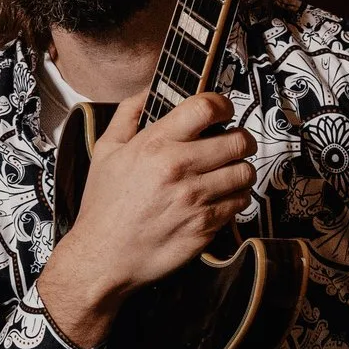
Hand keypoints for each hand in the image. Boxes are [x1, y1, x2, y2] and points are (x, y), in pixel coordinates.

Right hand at [39, 91, 256, 347]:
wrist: (103, 257)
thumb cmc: (104, 206)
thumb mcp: (104, 152)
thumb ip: (127, 115)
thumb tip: (147, 90)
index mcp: (154, 145)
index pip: (206, 107)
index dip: (223, 104)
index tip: (223, 110)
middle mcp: (178, 168)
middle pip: (239, 140)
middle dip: (239, 141)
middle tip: (231, 146)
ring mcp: (195, 199)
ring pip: (245, 173)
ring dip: (239, 172)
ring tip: (224, 175)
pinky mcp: (206, 226)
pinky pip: (239, 204)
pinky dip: (233, 200)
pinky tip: (215, 200)